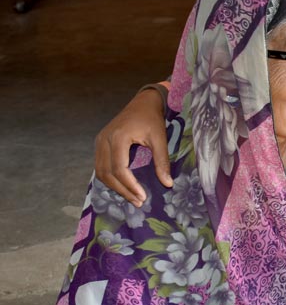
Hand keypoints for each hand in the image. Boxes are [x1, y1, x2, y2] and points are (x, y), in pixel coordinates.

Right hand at [94, 88, 171, 205]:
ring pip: (100, 172)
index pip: (119, 169)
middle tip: (138, 201)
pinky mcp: (100, 143)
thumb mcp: (160, 138)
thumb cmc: (152, 119)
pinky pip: (100, 166)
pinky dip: (110, 178)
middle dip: (122, 190)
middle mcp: (103, 140)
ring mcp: (99, 141)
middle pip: (107, 173)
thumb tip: (167, 184)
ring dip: (114, 187)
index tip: (143, 197)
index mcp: (118, 138)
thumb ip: (162, 161)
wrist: (143, 102)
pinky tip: (124, 186)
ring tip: (132, 197)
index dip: (130, 186)